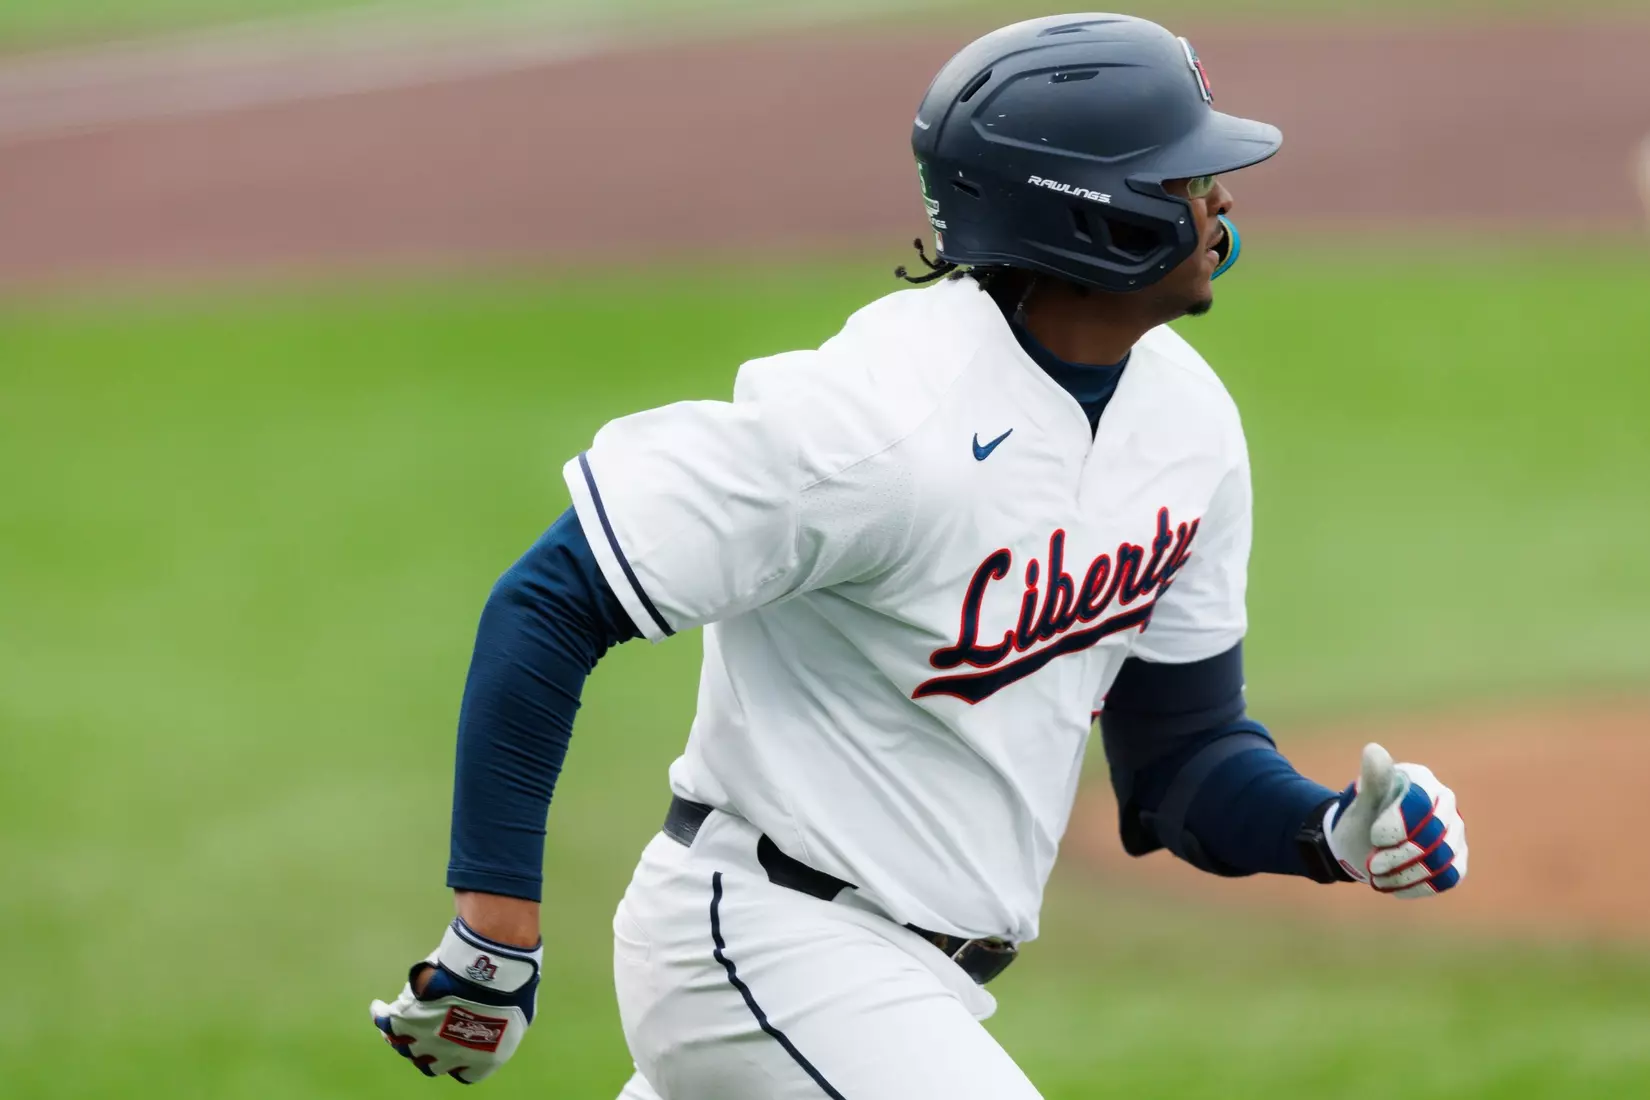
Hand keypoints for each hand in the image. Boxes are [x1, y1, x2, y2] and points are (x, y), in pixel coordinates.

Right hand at [371, 918, 542, 1083]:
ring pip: (404, 1047)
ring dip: (401, 1037)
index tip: (456, 1047)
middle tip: (428, 1033)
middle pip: (429, 1064)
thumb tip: (496, 1016)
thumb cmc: (512, 986)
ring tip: (398, 1023)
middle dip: (429, 1052)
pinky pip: (386, 1022)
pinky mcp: (409, 1018)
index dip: (458, 1061)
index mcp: (482, 1062)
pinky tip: (378, 1007)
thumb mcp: (518, 1014)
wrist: (492, 971)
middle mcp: (451, 1058)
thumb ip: (502, 1024)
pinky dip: (381, 1016)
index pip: (463, 1074)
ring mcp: (426, 1040)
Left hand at [1325, 742, 1466, 897]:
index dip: (1397, 826)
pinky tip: (1394, 884)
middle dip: (1399, 855)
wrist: (1364, 845)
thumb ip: (1371, 780)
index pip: (1421, 805)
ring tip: (1378, 876)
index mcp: (1422, 781)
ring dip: (1405, 874)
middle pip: (1434, 836)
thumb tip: (1373, 750)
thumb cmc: (1363, 818)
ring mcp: (1455, 832)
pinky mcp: (1458, 859)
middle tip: (1372, 864)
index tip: (1374, 838)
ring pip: (1442, 860)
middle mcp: (1446, 804)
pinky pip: (1447, 878)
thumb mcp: (1361, 802)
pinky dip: (1417, 886)